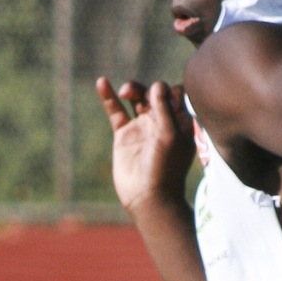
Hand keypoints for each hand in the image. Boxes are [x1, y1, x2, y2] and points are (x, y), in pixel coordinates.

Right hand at [96, 77, 194, 216]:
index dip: (169, 90)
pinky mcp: (124, 135)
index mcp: (180, 122)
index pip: (176, 93)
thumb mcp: (170, 136)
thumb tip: (157, 85)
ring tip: (126, 91)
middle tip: (139, 96)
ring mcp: (142, 128)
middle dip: (148, 88)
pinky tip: (101, 82)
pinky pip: (116, 111)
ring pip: (136, 98)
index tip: (164, 99)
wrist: (148, 198)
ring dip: (132, 88)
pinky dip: (108, 97)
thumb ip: (164, 109)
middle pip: (155, 92)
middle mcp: (162, 122)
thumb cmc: (165, 169)